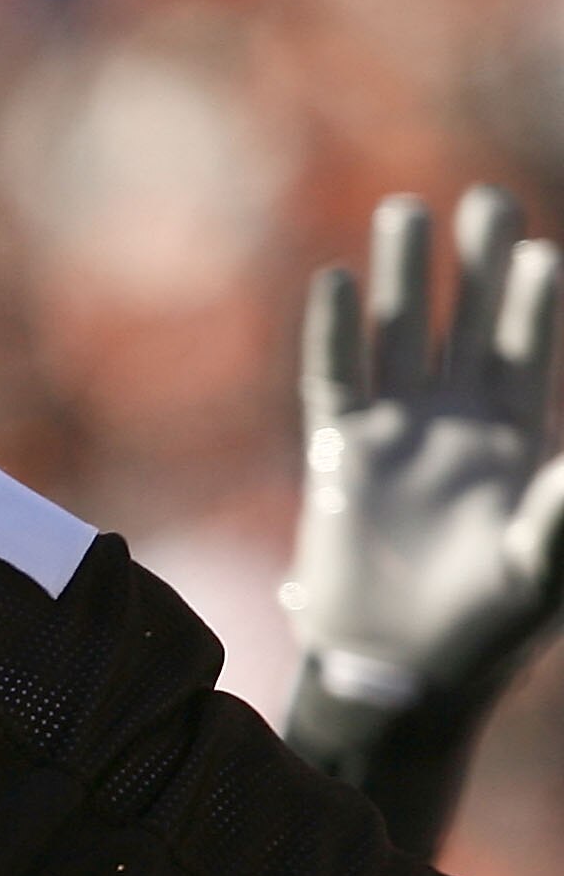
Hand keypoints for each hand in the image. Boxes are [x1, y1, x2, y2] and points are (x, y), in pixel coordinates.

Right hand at [283, 188, 563, 848]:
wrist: (401, 675)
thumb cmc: (490, 628)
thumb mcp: (547, 558)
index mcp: (515, 444)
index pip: (527, 351)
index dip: (532, 301)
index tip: (536, 252)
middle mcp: (456, 429)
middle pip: (465, 326)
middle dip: (472, 265)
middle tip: (482, 199)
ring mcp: (396, 439)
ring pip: (398, 338)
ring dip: (402, 279)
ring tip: (405, 210)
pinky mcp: (341, 459)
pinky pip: (335, 382)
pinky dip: (333, 334)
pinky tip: (335, 282)